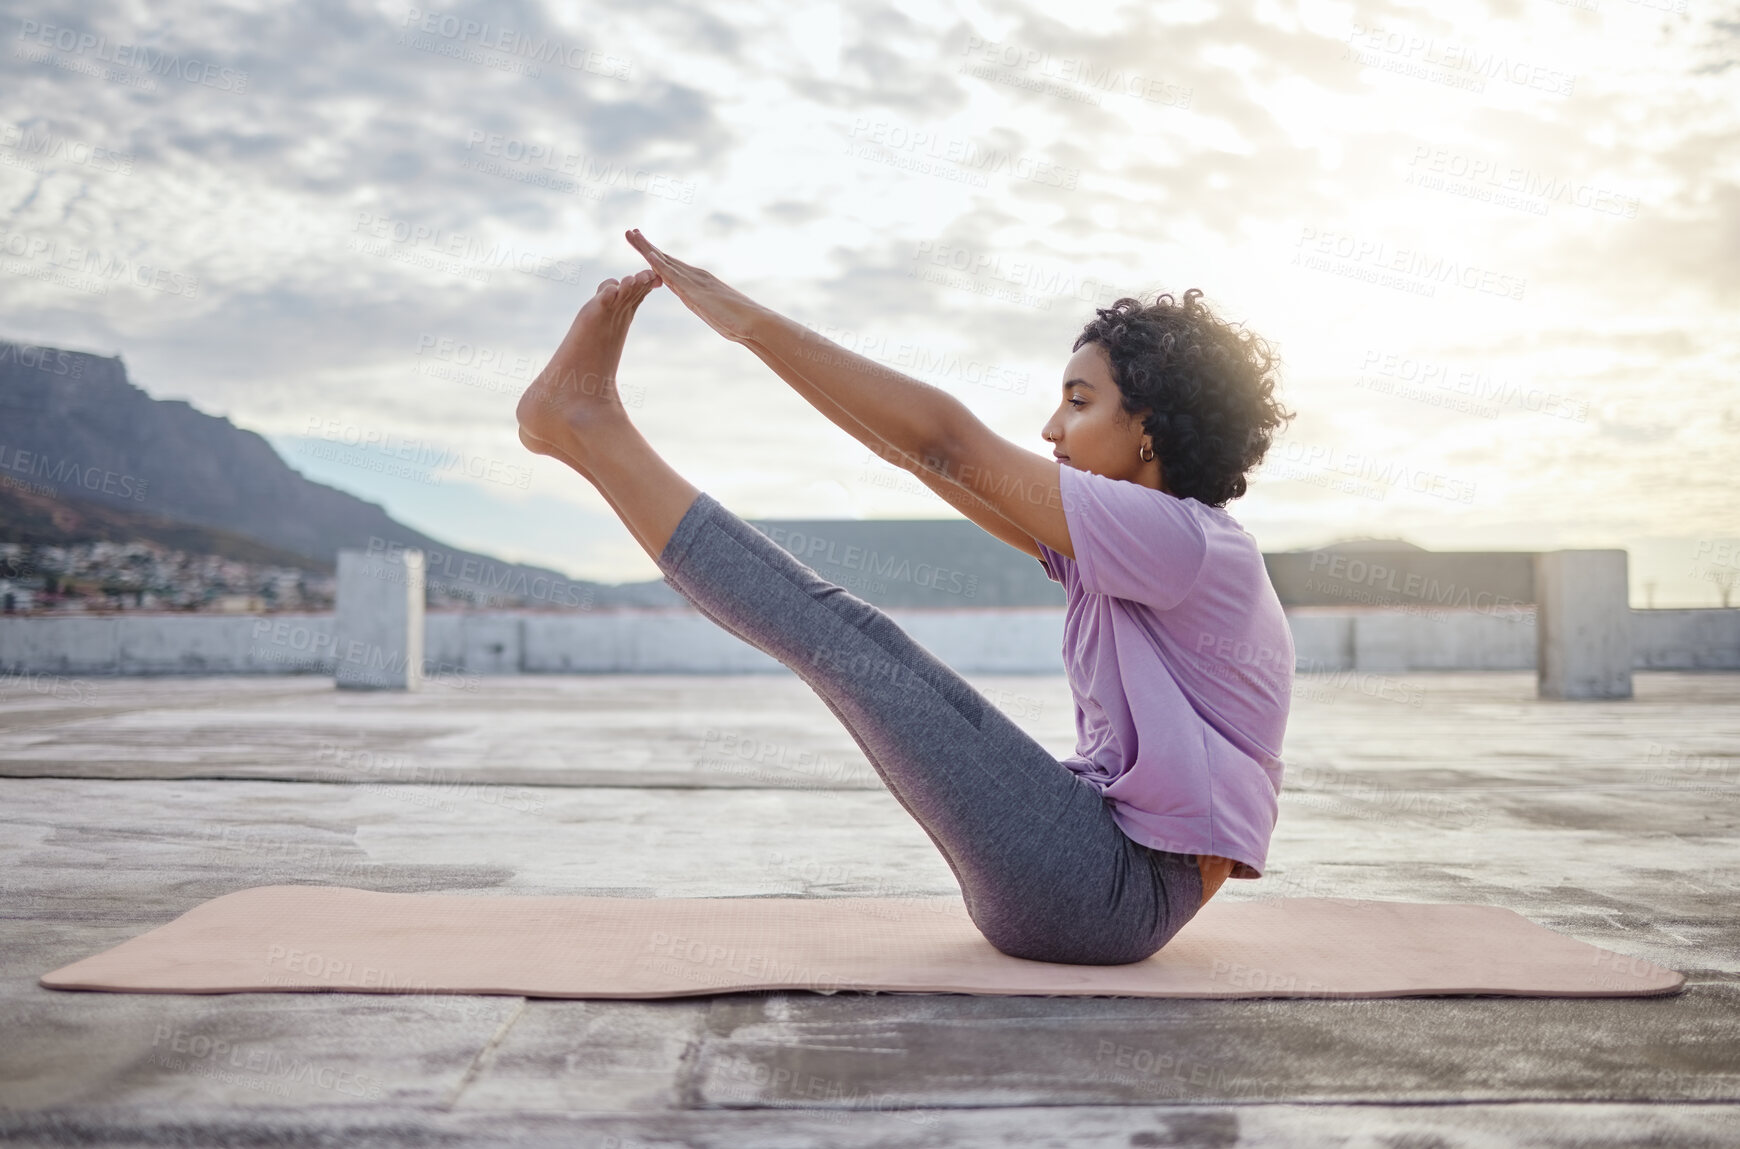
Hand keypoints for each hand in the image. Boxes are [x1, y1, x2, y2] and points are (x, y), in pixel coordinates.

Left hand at [624, 229, 764, 344]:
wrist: (754, 322)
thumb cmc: (739, 322)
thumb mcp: (716, 313)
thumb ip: (707, 306)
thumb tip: (706, 306)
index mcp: (699, 283)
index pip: (672, 267)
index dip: (656, 255)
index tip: (643, 245)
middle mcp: (696, 277)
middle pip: (665, 258)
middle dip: (647, 246)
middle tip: (631, 232)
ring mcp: (696, 282)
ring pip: (665, 261)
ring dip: (647, 248)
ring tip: (632, 235)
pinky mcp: (696, 291)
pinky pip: (673, 275)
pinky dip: (659, 264)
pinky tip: (647, 255)